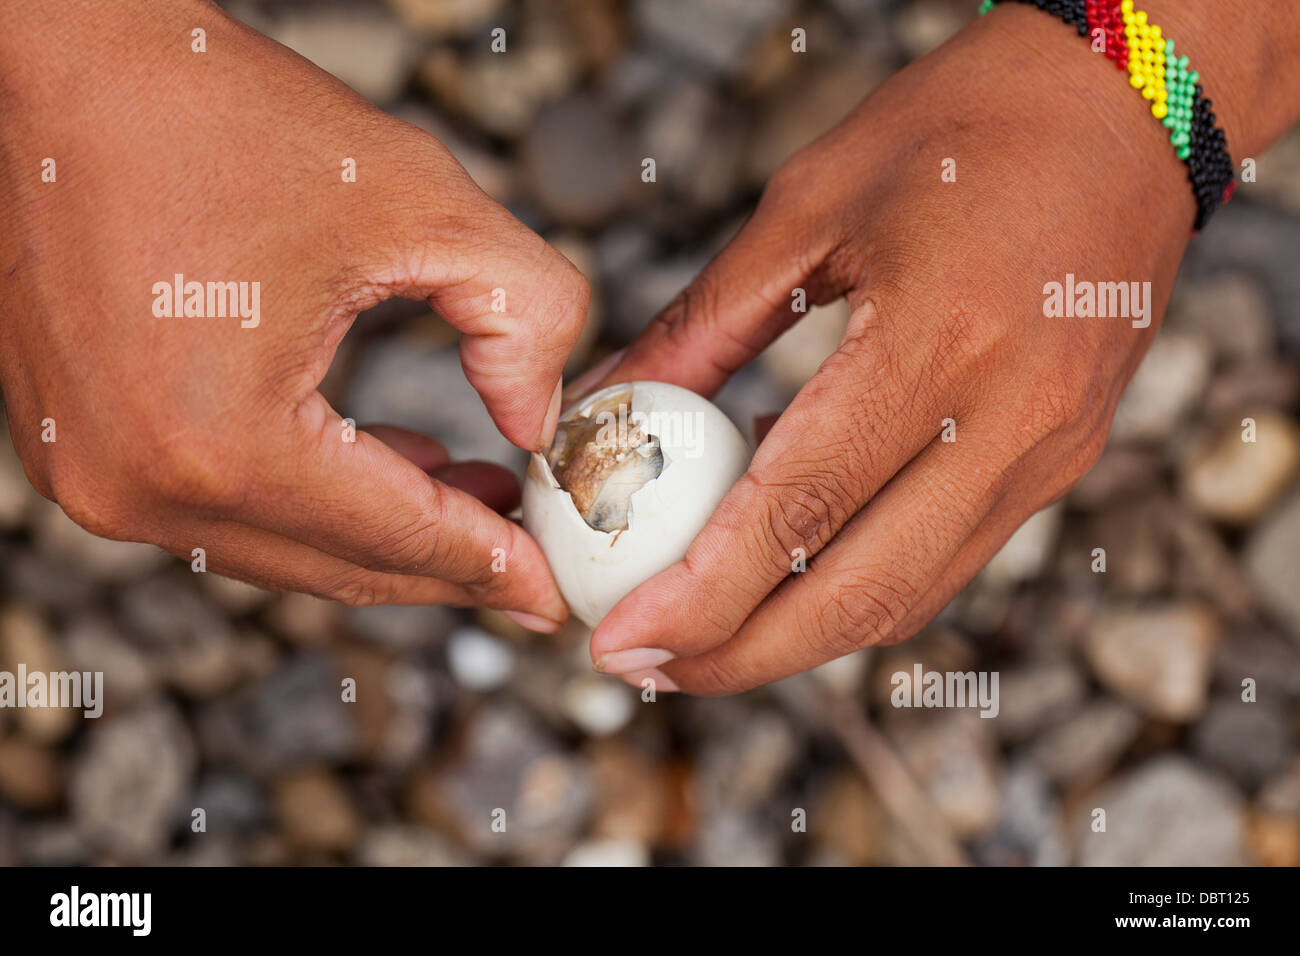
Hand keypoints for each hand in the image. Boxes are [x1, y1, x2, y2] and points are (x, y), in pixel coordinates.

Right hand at [0, 0, 585, 626]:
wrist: (74, 67)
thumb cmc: (225, 117)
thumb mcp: (422, 205)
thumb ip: (524, 314)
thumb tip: (540, 422)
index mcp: (218, 438)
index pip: (393, 534)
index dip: (490, 562)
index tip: (552, 588)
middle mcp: (138, 482)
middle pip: (337, 564)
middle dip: (446, 564)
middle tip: (528, 557)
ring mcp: (95, 473)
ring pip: (283, 548)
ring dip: (383, 535)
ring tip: (478, 497)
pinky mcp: (82, 448)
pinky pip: (227, 509)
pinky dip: (313, 502)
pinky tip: (388, 464)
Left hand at [585, 4, 1279, 691]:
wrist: (1127, 107)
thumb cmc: (963, 126)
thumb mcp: (808, 205)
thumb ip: (703, 326)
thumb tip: (606, 407)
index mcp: (940, 340)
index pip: (803, 512)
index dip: (702, 598)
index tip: (618, 640)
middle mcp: (1011, 418)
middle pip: (863, 593)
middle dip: (742, 656)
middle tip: (645, 667)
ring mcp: (1051, 449)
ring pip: (913, 595)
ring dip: (800, 640)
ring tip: (701, 641)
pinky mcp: (1065, 458)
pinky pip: (950, 556)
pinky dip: (860, 587)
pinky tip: (789, 579)